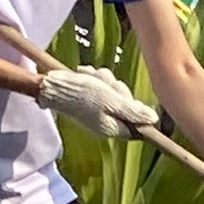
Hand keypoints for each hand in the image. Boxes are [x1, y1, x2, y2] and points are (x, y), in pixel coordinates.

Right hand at [37, 65, 155, 138]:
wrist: (51, 85)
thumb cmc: (81, 94)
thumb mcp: (112, 102)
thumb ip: (133, 112)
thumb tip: (152, 120)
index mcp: (112, 128)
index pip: (136, 126)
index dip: (137, 112)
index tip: (131, 101)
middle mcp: (105, 122)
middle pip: (126, 106)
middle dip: (119, 91)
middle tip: (107, 85)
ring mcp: (97, 110)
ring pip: (114, 93)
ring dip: (106, 81)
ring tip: (92, 77)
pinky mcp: (90, 99)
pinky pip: (102, 87)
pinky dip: (96, 78)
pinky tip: (85, 74)